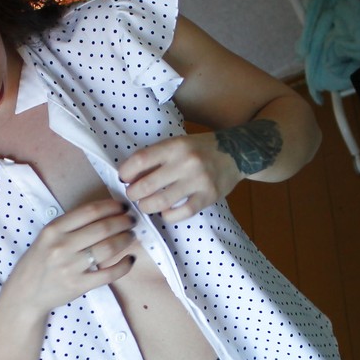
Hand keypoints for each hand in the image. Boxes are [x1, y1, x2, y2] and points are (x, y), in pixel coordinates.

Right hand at [3, 197, 137, 316]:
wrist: (26, 293)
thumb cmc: (39, 262)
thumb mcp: (47, 236)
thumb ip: (70, 225)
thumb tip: (105, 213)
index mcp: (53, 229)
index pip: (90, 211)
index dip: (111, 206)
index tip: (122, 206)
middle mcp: (62, 246)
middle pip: (103, 228)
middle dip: (123, 221)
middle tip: (131, 220)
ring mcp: (70, 266)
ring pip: (108, 248)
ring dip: (125, 239)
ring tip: (131, 235)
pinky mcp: (79, 285)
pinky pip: (109, 273)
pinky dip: (124, 265)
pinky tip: (130, 259)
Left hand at [118, 134, 240, 221]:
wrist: (236, 153)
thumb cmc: (200, 149)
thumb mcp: (178, 144)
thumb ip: (157, 157)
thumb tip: (130, 176)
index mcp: (175, 146)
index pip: (140, 160)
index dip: (126, 172)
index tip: (123, 179)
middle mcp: (186, 162)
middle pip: (147, 185)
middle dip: (133, 194)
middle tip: (133, 195)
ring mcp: (198, 181)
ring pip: (161, 202)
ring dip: (147, 206)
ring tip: (146, 205)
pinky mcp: (208, 196)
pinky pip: (181, 213)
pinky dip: (168, 216)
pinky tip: (165, 212)